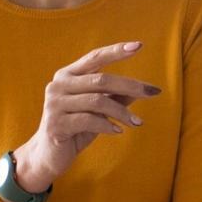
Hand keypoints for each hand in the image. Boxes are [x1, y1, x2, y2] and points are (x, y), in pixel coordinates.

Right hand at [11, 41, 160, 192]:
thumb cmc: (76, 129)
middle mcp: (59, 85)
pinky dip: (108, 125)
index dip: (116, 51)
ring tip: (137, 122)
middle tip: (153, 92)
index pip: (95, 57)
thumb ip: (115, 98)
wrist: (49, 156)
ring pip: (98, 101)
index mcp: (68, 75)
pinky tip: (118, 131)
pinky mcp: (56, 124)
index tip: (139, 45)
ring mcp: (55, 104)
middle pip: (101, 79)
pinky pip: (89, 120)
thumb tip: (140, 90)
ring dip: (122, 112)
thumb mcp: (98, 111)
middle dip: (131, 85)